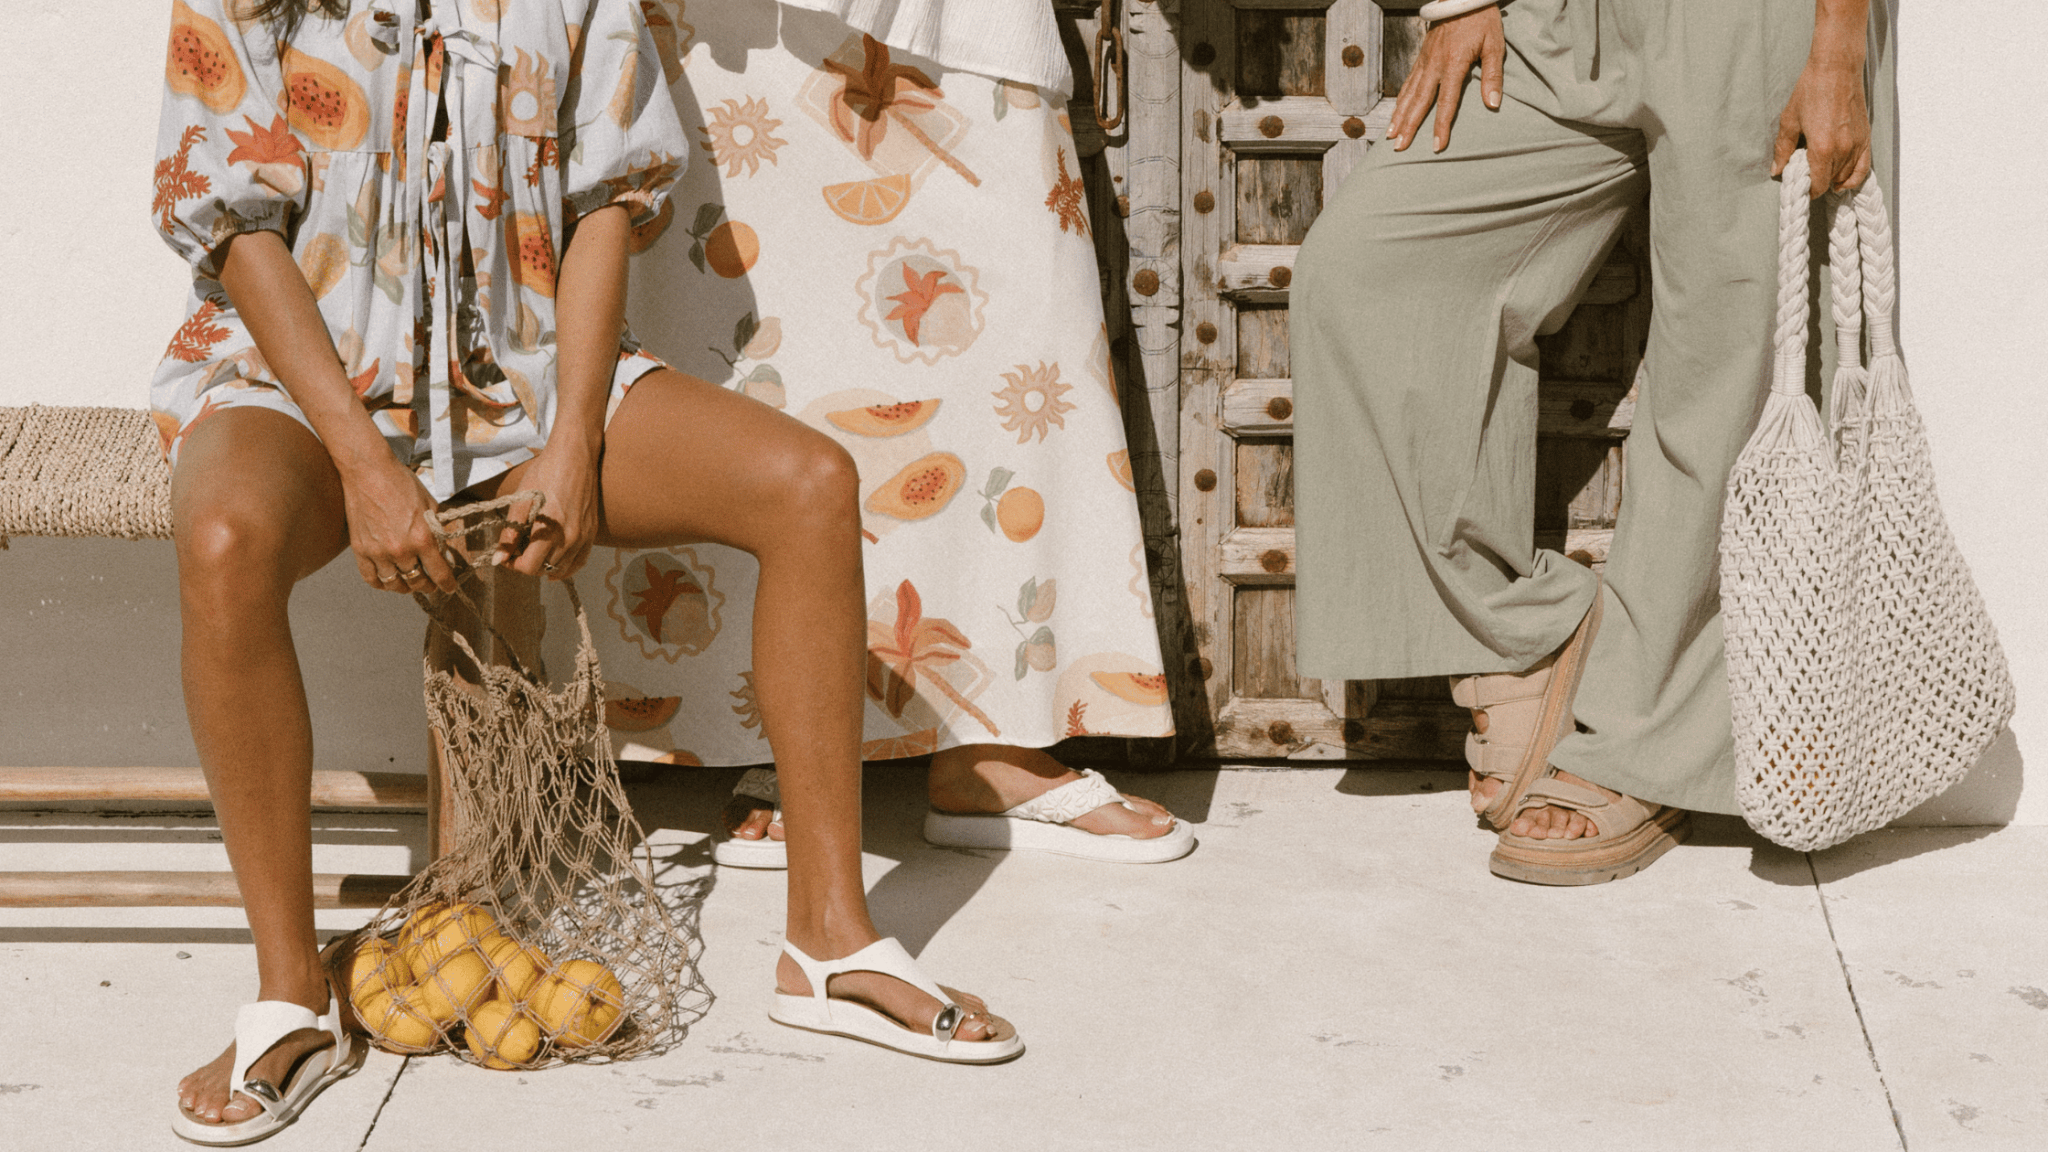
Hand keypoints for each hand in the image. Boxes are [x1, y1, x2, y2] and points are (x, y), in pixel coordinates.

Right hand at [343, 456, 459, 594]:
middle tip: (431, 585)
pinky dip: (381, 584)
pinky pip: (371, 578)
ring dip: (405, 587)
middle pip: (417, 582)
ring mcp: (378, 552)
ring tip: (410, 584)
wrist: (369, 472)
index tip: (449, 588)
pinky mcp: (360, 550)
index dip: (447, 584)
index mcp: (423, 538)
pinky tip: (388, 581)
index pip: (439, 573)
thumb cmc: (402, 484)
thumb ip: (437, 531)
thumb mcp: (430, 506)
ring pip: (394, 584)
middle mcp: (401, 550)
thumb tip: (443, 550)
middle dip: (427, 586)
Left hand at [492, 441, 600, 580]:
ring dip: (545, 567)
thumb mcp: (521, 500)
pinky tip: (555, 564)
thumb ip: (510, 533)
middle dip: (527, 565)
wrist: (575, 455)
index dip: (513, 565)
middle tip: (517, 551)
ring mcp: (584, 537)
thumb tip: (499, 558)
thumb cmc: (545, 472)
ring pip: (563, 569)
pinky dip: (567, 567)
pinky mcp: (592, 532)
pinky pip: (580, 561)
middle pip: (545, 570)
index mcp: (550, 531)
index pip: (529, 566)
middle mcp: (570, 538)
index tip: (506, 555)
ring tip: (534, 553)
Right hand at [1387, 7, 1505, 151]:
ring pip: (1409, 93)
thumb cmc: (1482, 19)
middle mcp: (1435, 65)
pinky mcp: (1422, 56)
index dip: (1441, 126)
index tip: (1437, 146)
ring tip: (1391, 136)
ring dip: (1399, 116)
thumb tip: (1493, 104)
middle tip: (1399, 147)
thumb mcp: (1494, 44)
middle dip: (1409, 126)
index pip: (1447, 102)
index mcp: (1454, 64)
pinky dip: (1401, 100)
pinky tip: (1397, 111)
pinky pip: (1408, 82)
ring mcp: (1425, 61)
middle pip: (1420, 102)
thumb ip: (1493, 75)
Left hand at [1773, 39, 1871, 196]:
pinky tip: (1842, 180)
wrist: (1837, 69)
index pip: (1818, 184)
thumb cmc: (1811, 91)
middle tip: (1806, 177)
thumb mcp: (1789, 121)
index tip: (1800, 187)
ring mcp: (1858, 144)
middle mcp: (1843, 149)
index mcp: (1822, 148)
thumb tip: (1777, 170)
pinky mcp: (1866, 137)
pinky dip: (1853, 177)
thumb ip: (1783, 149)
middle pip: (1831, 182)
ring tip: (1821, 173)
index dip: (1808, 190)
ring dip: (1833, 179)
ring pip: (1846, 176)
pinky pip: (1863, 167)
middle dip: (1818, 183)